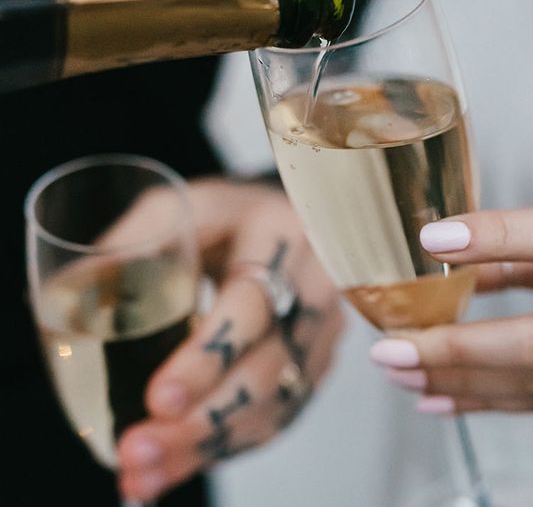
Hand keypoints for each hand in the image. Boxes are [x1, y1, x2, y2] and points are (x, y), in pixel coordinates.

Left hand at [115, 178, 342, 501]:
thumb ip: (133, 240)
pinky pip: (279, 413)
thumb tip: (63, 298)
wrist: (283, 224)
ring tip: (144, 475)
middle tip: (138, 452)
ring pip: (274, 401)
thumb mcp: (182, 205)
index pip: (251, 303)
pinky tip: (181, 462)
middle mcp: (315, 286)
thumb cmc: (227, 215)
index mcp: (282, 236)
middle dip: (201, 419)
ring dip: (208, 444)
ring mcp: (322, 329)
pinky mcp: (317, 362)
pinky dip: (228, 445)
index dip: (208, 357)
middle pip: (267, 366)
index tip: (157, 400)